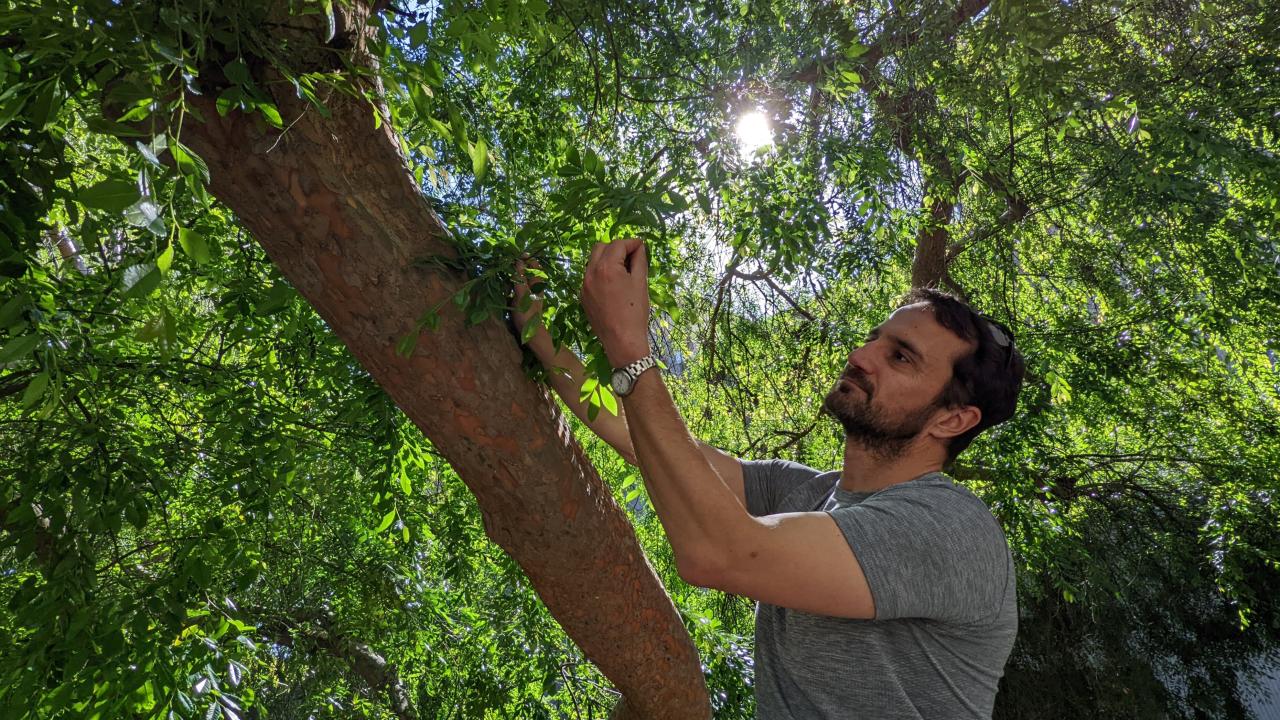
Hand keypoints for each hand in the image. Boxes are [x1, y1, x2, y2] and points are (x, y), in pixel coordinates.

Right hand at [512, 257, 552, 353]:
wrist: (530, 333)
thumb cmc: (527, 314)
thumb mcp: (523, 294)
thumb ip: (520, 278)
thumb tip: (519, 261)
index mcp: (537, 283)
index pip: (533, 265)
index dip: (526, 258)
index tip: (515, 253)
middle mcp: (534, 286)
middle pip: (527, 270)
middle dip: (518, 265)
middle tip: (507, 261)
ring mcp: (528, 293)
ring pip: (521, 279)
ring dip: (514, 274)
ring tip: (504, 271)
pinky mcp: (522, 299)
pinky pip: (517, 287)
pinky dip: (511, 284)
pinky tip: (504, 285)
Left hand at [581, 238, 650, 367]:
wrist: (622, 340)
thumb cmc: (635, 312)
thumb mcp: (640, 283)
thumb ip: (639, 261)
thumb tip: (639, 248)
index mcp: (606, 268)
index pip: (618, 244)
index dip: (631, 243)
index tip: (642, 246)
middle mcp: (590, 273)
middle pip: (601, 247)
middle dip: (616, 248)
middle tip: (631, 256)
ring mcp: (584, 285)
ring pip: (593, 261)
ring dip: (607, 259)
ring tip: (623, 270)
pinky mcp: (583, 296)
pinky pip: (590, 276)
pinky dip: (601, 273)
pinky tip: (614, 284)